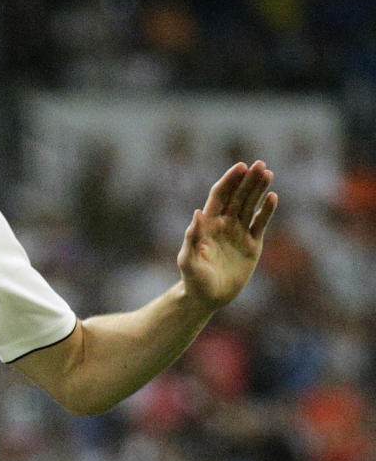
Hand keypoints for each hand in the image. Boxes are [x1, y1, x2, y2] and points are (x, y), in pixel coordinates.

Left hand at [177, 161, 277, 310]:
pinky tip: (273, 198)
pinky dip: (266, 211)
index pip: (220, 195)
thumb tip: (197, 212)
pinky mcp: (252, 245)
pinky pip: (260, 224)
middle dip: (248, 180)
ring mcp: (238, 233)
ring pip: (251, 205)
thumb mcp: (188, 260)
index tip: (241, 167)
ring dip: (259, 189)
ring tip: (269, 173)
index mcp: (207, 223)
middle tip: (261, 164)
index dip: (230, 180)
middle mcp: (224, 223)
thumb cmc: (193, 279)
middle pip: (238, 196)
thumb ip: (192, 237)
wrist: (207, 297)